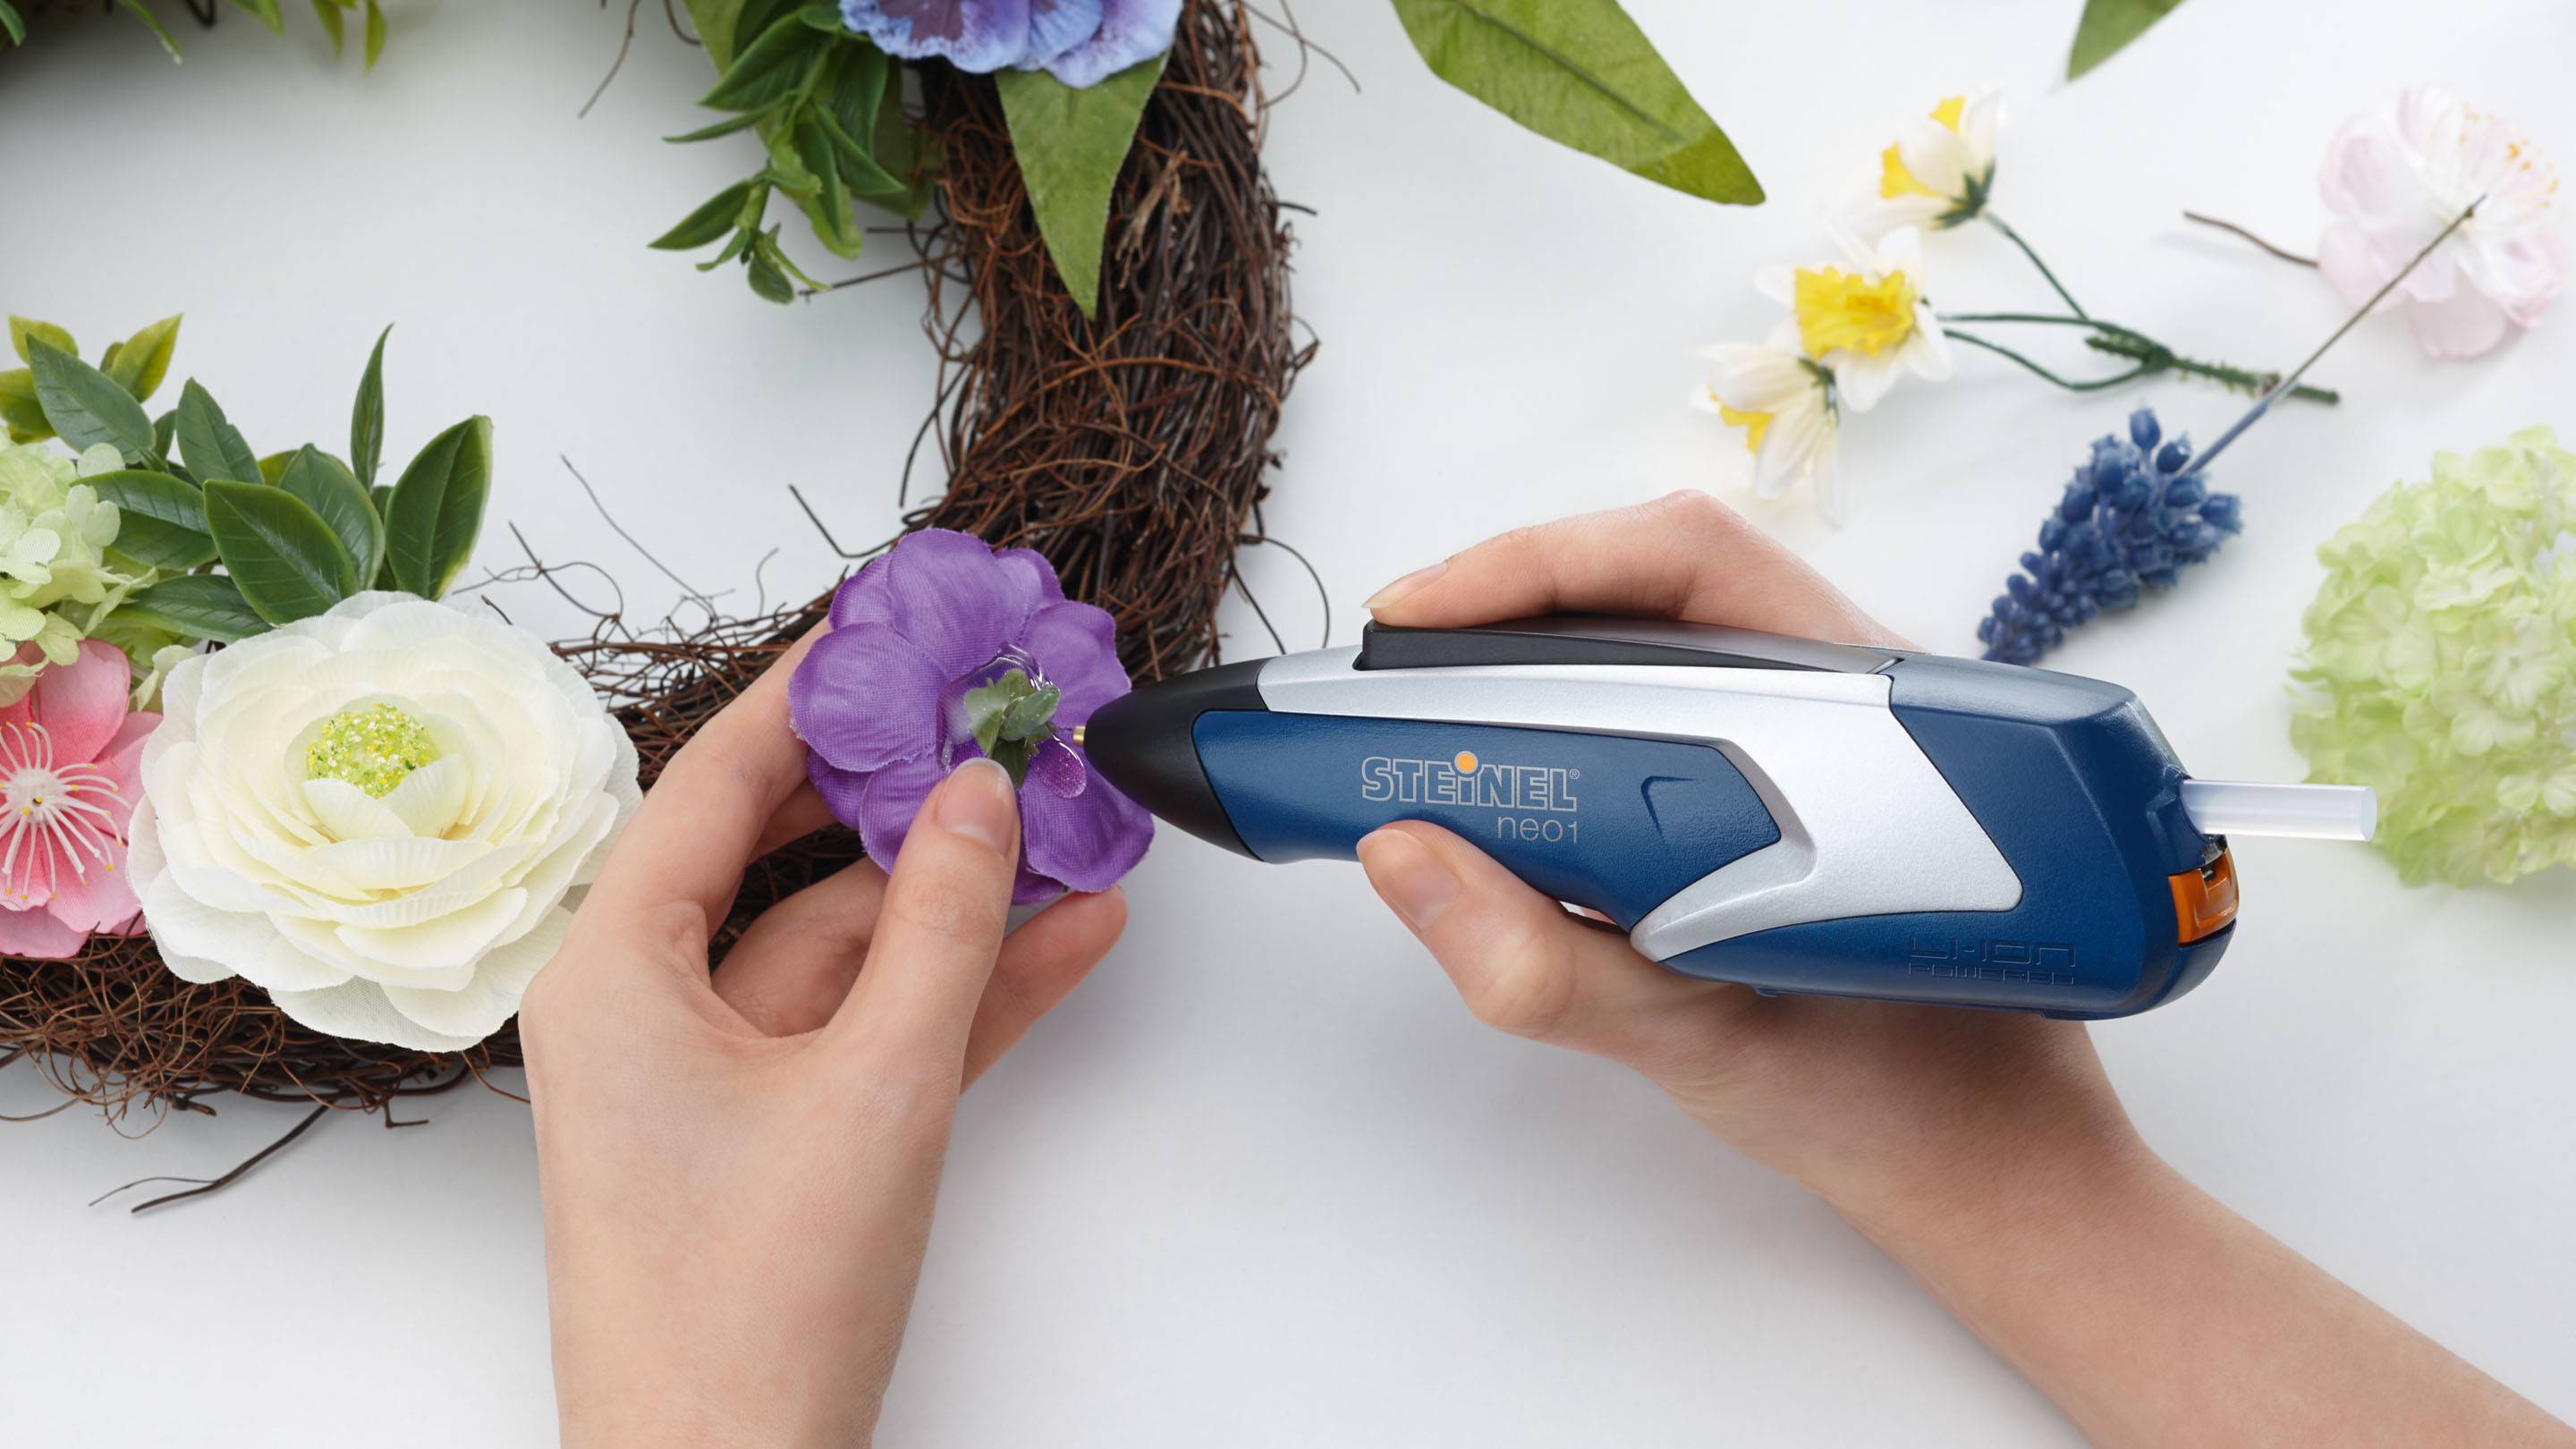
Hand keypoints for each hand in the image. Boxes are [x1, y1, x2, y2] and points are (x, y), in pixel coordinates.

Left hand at [520, 630, 1125, 1448]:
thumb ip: (942, 929)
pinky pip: (878, 1026)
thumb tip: (980, 795)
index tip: (887, 626)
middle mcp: (651, 1007)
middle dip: (909, 794)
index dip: (806, 694)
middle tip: (999, 713)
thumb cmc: (749, 1311)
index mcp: (614, 973)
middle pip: (790, 855)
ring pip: (853, 944)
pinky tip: (1069, 931)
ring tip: (1072, 820)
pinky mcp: (784, 1132)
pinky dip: (966, 987)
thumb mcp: (873, 1089)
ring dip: (963, 895)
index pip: (713, 782)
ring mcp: (721, 1074)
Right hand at [1354, 489, 2128, 1219]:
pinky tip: (1514, 763)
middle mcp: (1856, 695)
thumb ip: (1549, 966)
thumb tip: (1405, 857)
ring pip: (1670, 634)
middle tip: (1393, 669)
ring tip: (1431, 711)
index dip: (1536, 568)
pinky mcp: (1805, 777)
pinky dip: (1579, 716)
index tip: (1415, 622)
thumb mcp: (1702, 1042)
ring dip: (1541, 654)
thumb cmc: (1895, 1098)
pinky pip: (1681, 703)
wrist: (1994, 1163)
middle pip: (1665, 575)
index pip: (1686, 568)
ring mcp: (1834, 731)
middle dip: (1514, 601)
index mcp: (1865, 719)